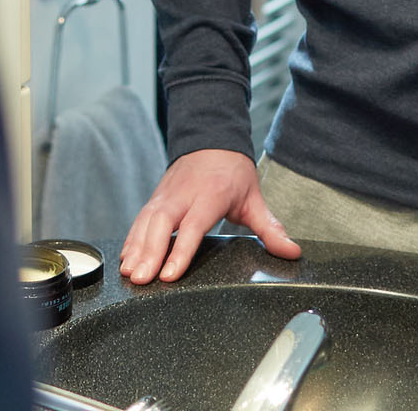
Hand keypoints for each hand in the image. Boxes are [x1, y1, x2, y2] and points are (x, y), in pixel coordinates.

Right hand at [118, 149, 301, 284]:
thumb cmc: (232, 172)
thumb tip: (292, 252)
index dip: (179, 251)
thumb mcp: (255, 197)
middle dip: (148, 252)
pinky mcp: (156, 198)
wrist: (211, 139)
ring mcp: (166, 195)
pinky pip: (139, 219)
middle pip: (161, 224)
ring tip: (129, 274)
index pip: (191, 226)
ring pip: (145, 221)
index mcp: (210, 195)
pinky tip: (126, 258)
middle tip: (140, 279)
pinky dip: (131, 239)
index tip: (169, 274)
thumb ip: (270, 228)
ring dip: (135, 248)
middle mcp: (183, 194)